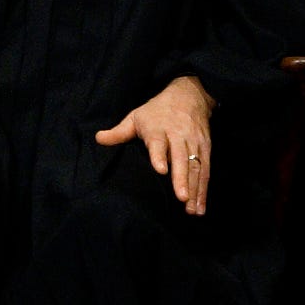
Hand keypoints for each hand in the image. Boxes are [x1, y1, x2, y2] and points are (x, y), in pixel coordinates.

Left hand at [95, 75, 215, 213]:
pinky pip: (205, 170)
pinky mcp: (206, 148)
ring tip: (191, 209)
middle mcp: (178, 136)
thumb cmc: (158, 110)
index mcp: (158, 128)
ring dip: (195, 188)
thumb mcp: (137, 116)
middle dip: (182, 178)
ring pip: (195, 166)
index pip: (158, 142)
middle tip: (181, 197)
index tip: (160, 169)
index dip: (159, 155)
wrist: (190, 94)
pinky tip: (200, 206)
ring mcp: (194, 142)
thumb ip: (119, 132)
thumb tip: (98, 138)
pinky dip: (204, 189)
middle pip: (180, 157)